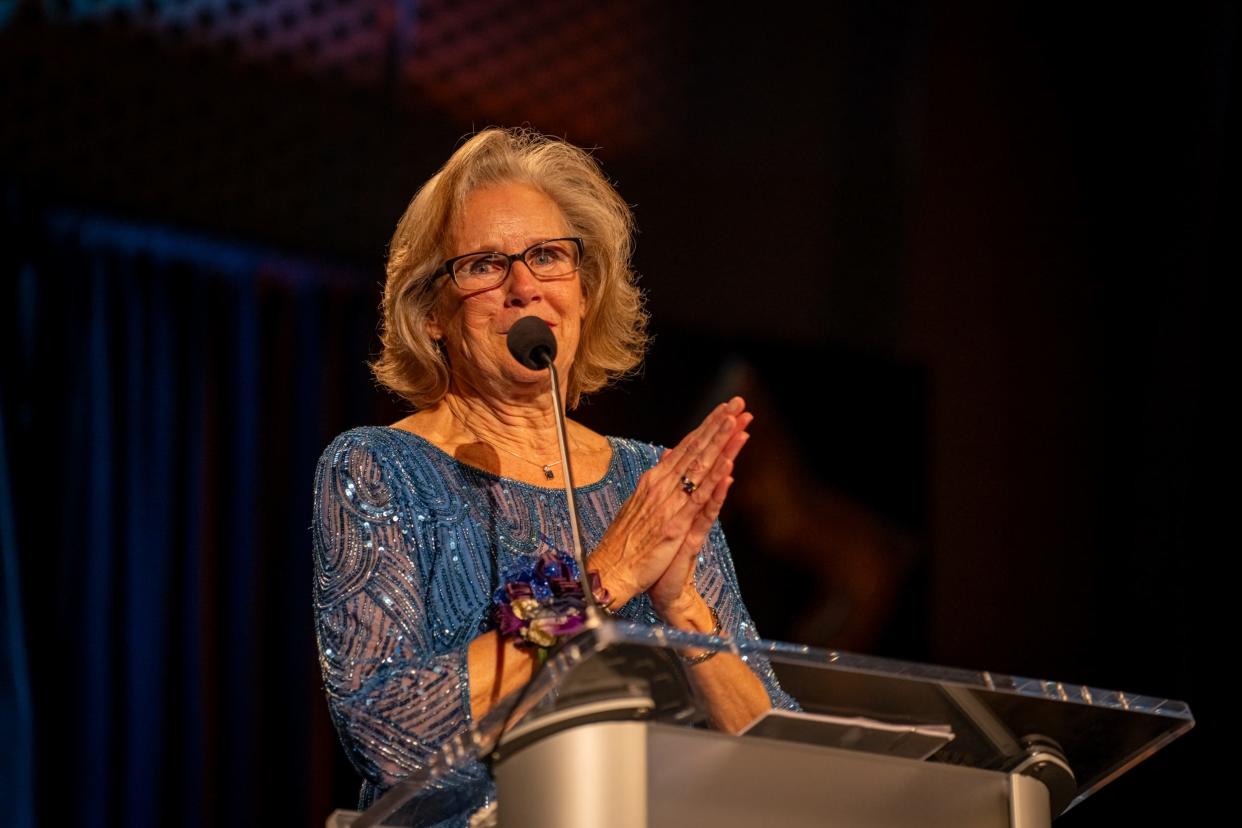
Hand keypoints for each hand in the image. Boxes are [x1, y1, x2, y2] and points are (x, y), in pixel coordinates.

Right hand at [588, 397, 751, 607]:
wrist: (610, 570)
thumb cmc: (625, 541)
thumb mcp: (641, 503)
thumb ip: (658, 478)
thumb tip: (669, 455)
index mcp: (654, 480)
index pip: (685, 447)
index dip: (707, 427)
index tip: (724, 409)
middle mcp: (661, 486)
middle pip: (694, 449)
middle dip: (717, 425)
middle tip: (737, 402)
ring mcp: (667, 504)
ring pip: (698, 467)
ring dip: (718, 443)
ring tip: (735, 421)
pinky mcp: (674, 526)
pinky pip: (697, 500)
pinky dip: (712, 482)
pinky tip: (726, 466)